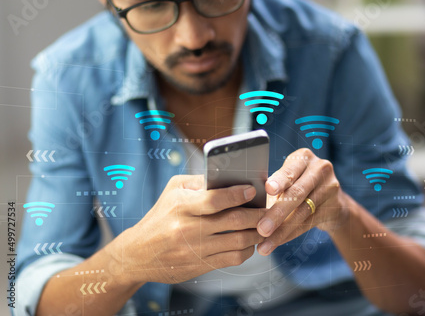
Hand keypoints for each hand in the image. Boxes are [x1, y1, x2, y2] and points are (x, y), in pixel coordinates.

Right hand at [120, 175, 266, 284]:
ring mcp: (195, 250)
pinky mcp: (200, 266)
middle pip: (233, 221)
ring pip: (238, 242)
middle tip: (268, 209)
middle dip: (257, 215)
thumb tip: (230, 177)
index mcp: (181, 206)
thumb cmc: (160, 216)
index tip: (252, 190)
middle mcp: (188, 229)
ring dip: (257, 233)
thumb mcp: (173, 191)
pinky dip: (247, 250)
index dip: (238, 194)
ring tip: (264, 225)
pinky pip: (233, 259)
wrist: (138, 254)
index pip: (215, 199)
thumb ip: (200, 182)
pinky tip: (250, 242)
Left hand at [256, 148, 348, 255]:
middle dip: (277, 213)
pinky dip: (290, 234)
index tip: (268, 189)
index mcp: (303, 157)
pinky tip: (276, 242)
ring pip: (302, 212)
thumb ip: (272, 186)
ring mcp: (330, 188)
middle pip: (297, 193)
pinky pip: (308, 224)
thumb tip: (244, 200)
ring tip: (265, 244)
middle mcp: (319, 169)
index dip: (280, 180)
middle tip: (261, 229)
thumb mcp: (287, 179)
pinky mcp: (334, 207)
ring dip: (281, 231)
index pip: (290, 170)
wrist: (331, 199)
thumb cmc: (296, 185)